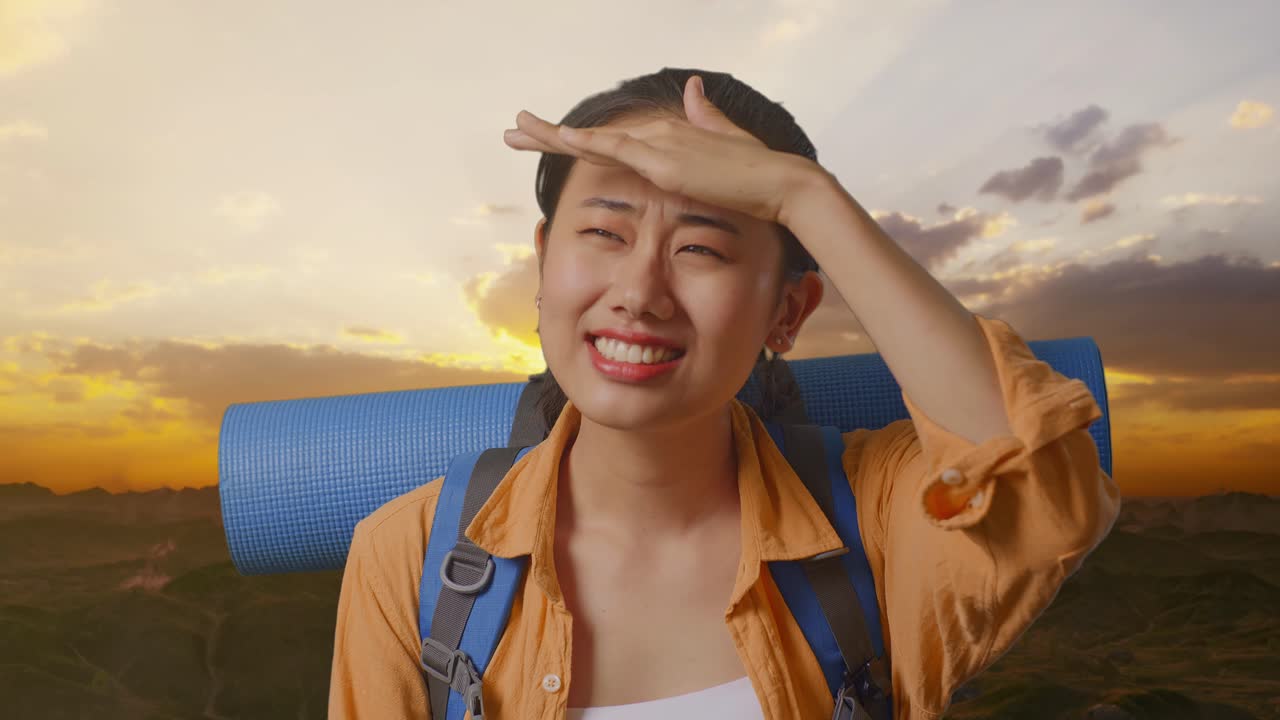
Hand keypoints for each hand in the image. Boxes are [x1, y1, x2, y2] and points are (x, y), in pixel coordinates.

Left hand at [502, 75, 820, 226]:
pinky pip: (618, 150)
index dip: (576, 138)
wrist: (781, 183)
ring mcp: (660, 147)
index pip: (611, 138)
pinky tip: (561, 136)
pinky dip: (587, 142)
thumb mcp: (725, 142)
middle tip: (513, 131)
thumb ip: (704, 117)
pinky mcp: (665, 163)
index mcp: (669, 137)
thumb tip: (692, 88)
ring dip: (552, 136)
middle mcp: (659, 136)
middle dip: (550, 134)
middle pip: (593, 136)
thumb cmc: (756, 174)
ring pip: (594, 139)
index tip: (547, 136)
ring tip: (515, 132)